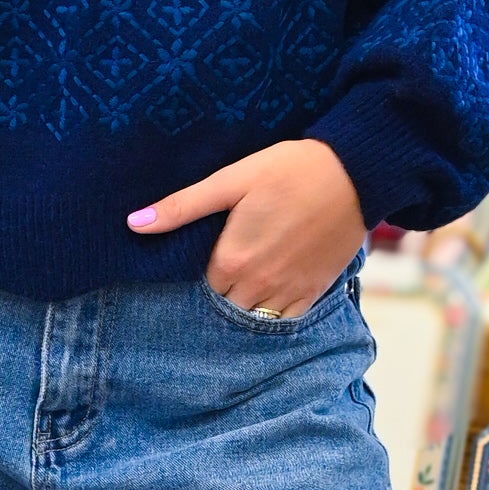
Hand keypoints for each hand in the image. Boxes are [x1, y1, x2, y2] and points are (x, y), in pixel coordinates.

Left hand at [128, 137, 366, 318]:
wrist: (354, 173)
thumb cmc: (288, 170)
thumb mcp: (230, 181)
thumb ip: (182, 207)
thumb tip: (134, 223)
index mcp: (232, 261)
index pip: (201, 286)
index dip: (201, 273)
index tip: (206, 257)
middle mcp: (258, 285)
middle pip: (225, 306)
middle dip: (222, 292)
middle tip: (226, 267)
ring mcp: (289, 291)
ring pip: (254, 318)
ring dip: (246, 304)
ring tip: (247, 279)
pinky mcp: (315, 290)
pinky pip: (287, 319)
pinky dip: (275, 312)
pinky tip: (271, 291)